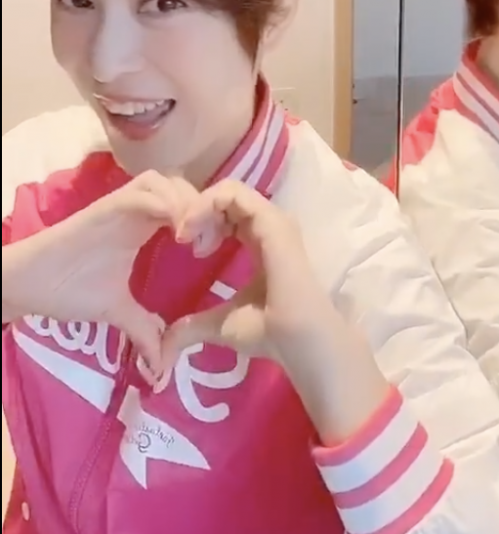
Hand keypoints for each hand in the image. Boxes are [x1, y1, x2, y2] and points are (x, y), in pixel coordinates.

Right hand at [5, 172, 204, 374]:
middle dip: (202, 208)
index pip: (186, 203)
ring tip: (191, 241)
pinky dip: (168, 205)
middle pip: (182, 185)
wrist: (27, 284)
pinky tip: (177, 236)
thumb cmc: (68, 290)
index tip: (210, 253)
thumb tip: (160, 366)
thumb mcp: (117, 310)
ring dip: (186, 203)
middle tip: (206, 244)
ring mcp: (121, 205)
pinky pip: (144, 192)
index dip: (206, 219)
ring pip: (166, 181)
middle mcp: (136, 209)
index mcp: (143, 225)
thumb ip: (142, 329)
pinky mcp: (106, 207)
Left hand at [159, 181, 389, 445]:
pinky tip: (193, 230)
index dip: (203, 220)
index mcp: (261, 241)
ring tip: (185, 234)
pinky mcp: (271, 221)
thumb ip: (194, 326)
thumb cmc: (269, 332)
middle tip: (181, 236)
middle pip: (226, 196)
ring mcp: (272, 220)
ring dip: (199, 206)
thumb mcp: (221, 324)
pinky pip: (234, 194)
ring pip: (229, 189)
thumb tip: (165, 344)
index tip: (185, 245)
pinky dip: (207, 204)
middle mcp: (269, 225)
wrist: (298, 341)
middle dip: (197, 210)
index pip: (230, 211)